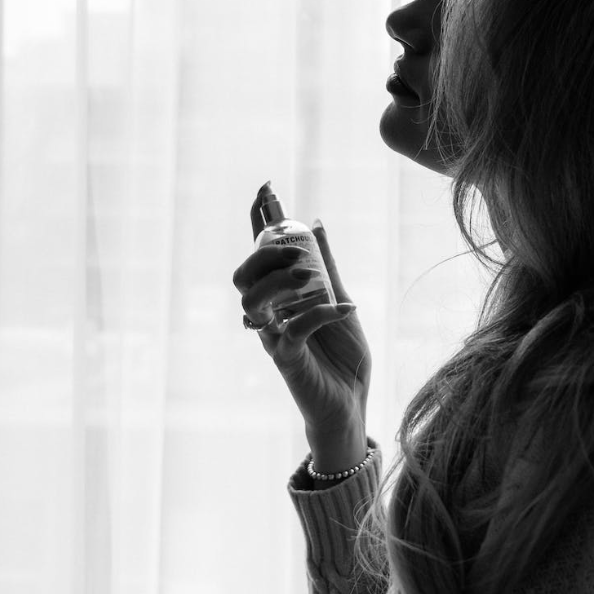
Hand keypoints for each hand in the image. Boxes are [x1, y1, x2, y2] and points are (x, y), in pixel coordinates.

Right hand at [232, 189, 372, 438]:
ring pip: (253, 302)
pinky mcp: (286, 360)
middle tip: (297, 254)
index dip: (258, 220)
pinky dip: (320, 313)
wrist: (350, 406)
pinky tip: (346, 308)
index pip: (259, 254)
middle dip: (265, 256)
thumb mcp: (338, 300)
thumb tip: (317, 224)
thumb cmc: (341, 357)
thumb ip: (327, 267)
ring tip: (311, 277)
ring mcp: (273, 338)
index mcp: (279, 297)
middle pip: (244, 276)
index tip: (267, 188)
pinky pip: (294, 330)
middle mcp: (269, 315)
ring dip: (280, 282)